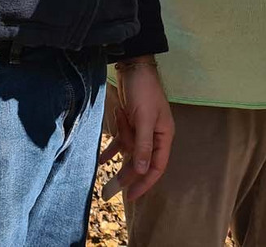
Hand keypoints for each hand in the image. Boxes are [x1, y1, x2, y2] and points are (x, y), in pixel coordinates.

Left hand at [99, 61, 173, 200]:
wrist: (133, 67)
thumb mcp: (144, 119)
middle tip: (110, 192)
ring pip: (130, 152)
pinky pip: (121, 141)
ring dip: (119, 158)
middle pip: (142, 162)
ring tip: (103, 174)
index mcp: (164, 135)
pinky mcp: (130, 122)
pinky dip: (111, 149)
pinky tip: (101, 159)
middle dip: (127, 176)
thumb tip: (143, 170)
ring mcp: (142, 129)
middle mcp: (154, 135)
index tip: (131, 197)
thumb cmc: (143, 91)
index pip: (157, 166)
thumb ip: (144, 145)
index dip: (145, 182)